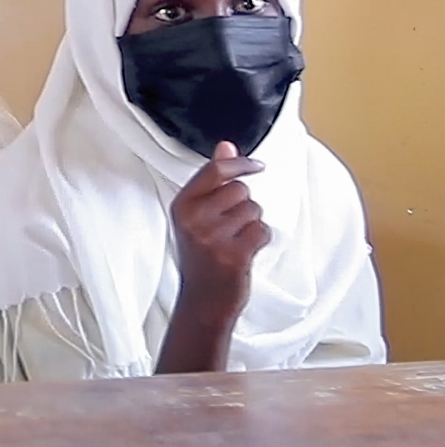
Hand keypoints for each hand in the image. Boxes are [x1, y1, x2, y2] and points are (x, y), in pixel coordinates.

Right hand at [171, 141, 268, 320]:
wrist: (203, 299)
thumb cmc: (202, 254)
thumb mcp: (198, 215)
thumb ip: (213, 181)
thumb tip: (226, 147)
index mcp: (182, 205)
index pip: (215, 171)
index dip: (240, 164)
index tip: (255, 166)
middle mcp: (194, 219)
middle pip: (240, 190)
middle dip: (244, 204)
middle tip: (231, 224)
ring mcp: (213, 237)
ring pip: (254, 210)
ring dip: (252, 223)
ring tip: (236, 239)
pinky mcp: (234, 254)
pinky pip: (262, 231)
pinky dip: (260, 240)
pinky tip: (245, 251)